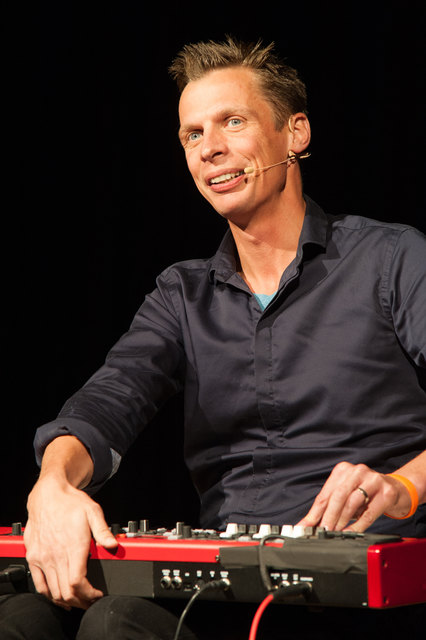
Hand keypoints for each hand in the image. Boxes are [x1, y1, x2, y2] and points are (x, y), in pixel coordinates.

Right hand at [24, 475, 117, 608]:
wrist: (48, 494)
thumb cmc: (71, 502)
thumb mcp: (93, 512)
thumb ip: (103, 531)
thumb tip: (114, 545)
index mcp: (72, 546)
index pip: (77, 583)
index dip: (88, 595)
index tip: (97, 595)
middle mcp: (56, 555)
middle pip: (66, 592)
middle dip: (81, 601)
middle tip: (90, 601)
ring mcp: (42, 558)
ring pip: (53, 592)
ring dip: (67, 601)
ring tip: (78, 600)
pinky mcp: (33, 558)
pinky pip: (39, 584)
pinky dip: (49, 595)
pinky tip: (59, 596)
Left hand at [296, 462, 411, 531]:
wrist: (397, 490)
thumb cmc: (367, 494)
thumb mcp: (347, 495)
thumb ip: (331, 507)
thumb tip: (311, 524)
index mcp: (343, 470)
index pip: (325, 494)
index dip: (314, 512)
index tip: (306, 526)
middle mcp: (357, 471)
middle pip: (338, 496)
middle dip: (328, 517)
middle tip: (323, 531)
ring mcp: (373, 480)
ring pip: (352, 503)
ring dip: (341, 521)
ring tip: (335, 533)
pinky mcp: (387, 492)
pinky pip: (369, 513)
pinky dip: (357, 525)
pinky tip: (350, 533)